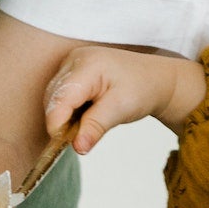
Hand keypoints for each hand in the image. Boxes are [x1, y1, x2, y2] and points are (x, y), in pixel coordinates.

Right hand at [43, 44, 205, 152]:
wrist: (155, 78)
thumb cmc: (142, 89)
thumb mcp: (121, 109)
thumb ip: (96, 126)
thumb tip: (77, 147)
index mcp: (88, 65)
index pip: (60, 99)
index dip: (58, 124)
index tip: (66, 144)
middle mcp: (75, 59)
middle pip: (53, 98)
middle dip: (61, 121)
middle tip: (80, 138)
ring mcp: (72, 62)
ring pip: (54, 97)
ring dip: (64, 116)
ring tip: (87, 124)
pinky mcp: (73, 70)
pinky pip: (60, 93)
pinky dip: (68, 109)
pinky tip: (85, 114)